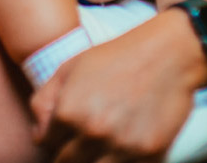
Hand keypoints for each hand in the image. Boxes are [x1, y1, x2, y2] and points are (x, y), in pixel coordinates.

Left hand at [31, 14, 205, 162]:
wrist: (168, 54)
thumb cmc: (117, 56)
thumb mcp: (72, 66)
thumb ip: (45, 100)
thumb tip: (38, 134)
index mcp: (68, 110)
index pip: (46, 143)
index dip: (55, 136)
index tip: (66, 131)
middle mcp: (92, 132)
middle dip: (71, 153)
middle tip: (87, 136)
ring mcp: (121, 147)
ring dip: (95, 160)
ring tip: (104, 141)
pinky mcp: (148, 156)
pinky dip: (122, 161)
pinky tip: (125, 144)